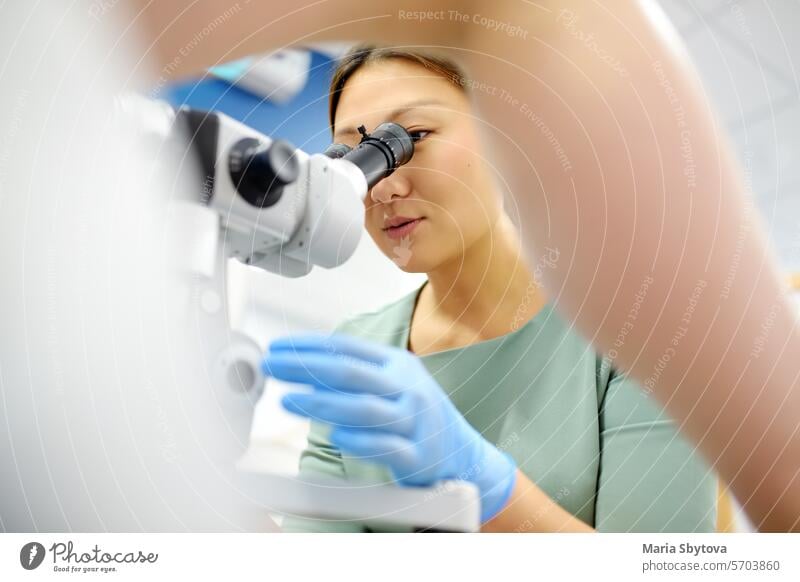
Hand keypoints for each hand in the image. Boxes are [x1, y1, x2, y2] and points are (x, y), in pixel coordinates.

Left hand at [262, 334, 516, 522]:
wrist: (464, 454)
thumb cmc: (418, 415)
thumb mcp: (394, 382)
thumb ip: (355, 372)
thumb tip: (304, 363)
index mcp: (397, 365)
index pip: (347, 349)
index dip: (309, 346)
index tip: (278, 347)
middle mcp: (406, 388)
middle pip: (350, 373)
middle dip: (306, 368)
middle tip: (272, 366)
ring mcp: (414, 422)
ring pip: (365, 409)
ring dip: (322, 404)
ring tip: (288, 401)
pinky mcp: (416, 456)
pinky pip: (386, 447)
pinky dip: (360, 440)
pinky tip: (335, 437)